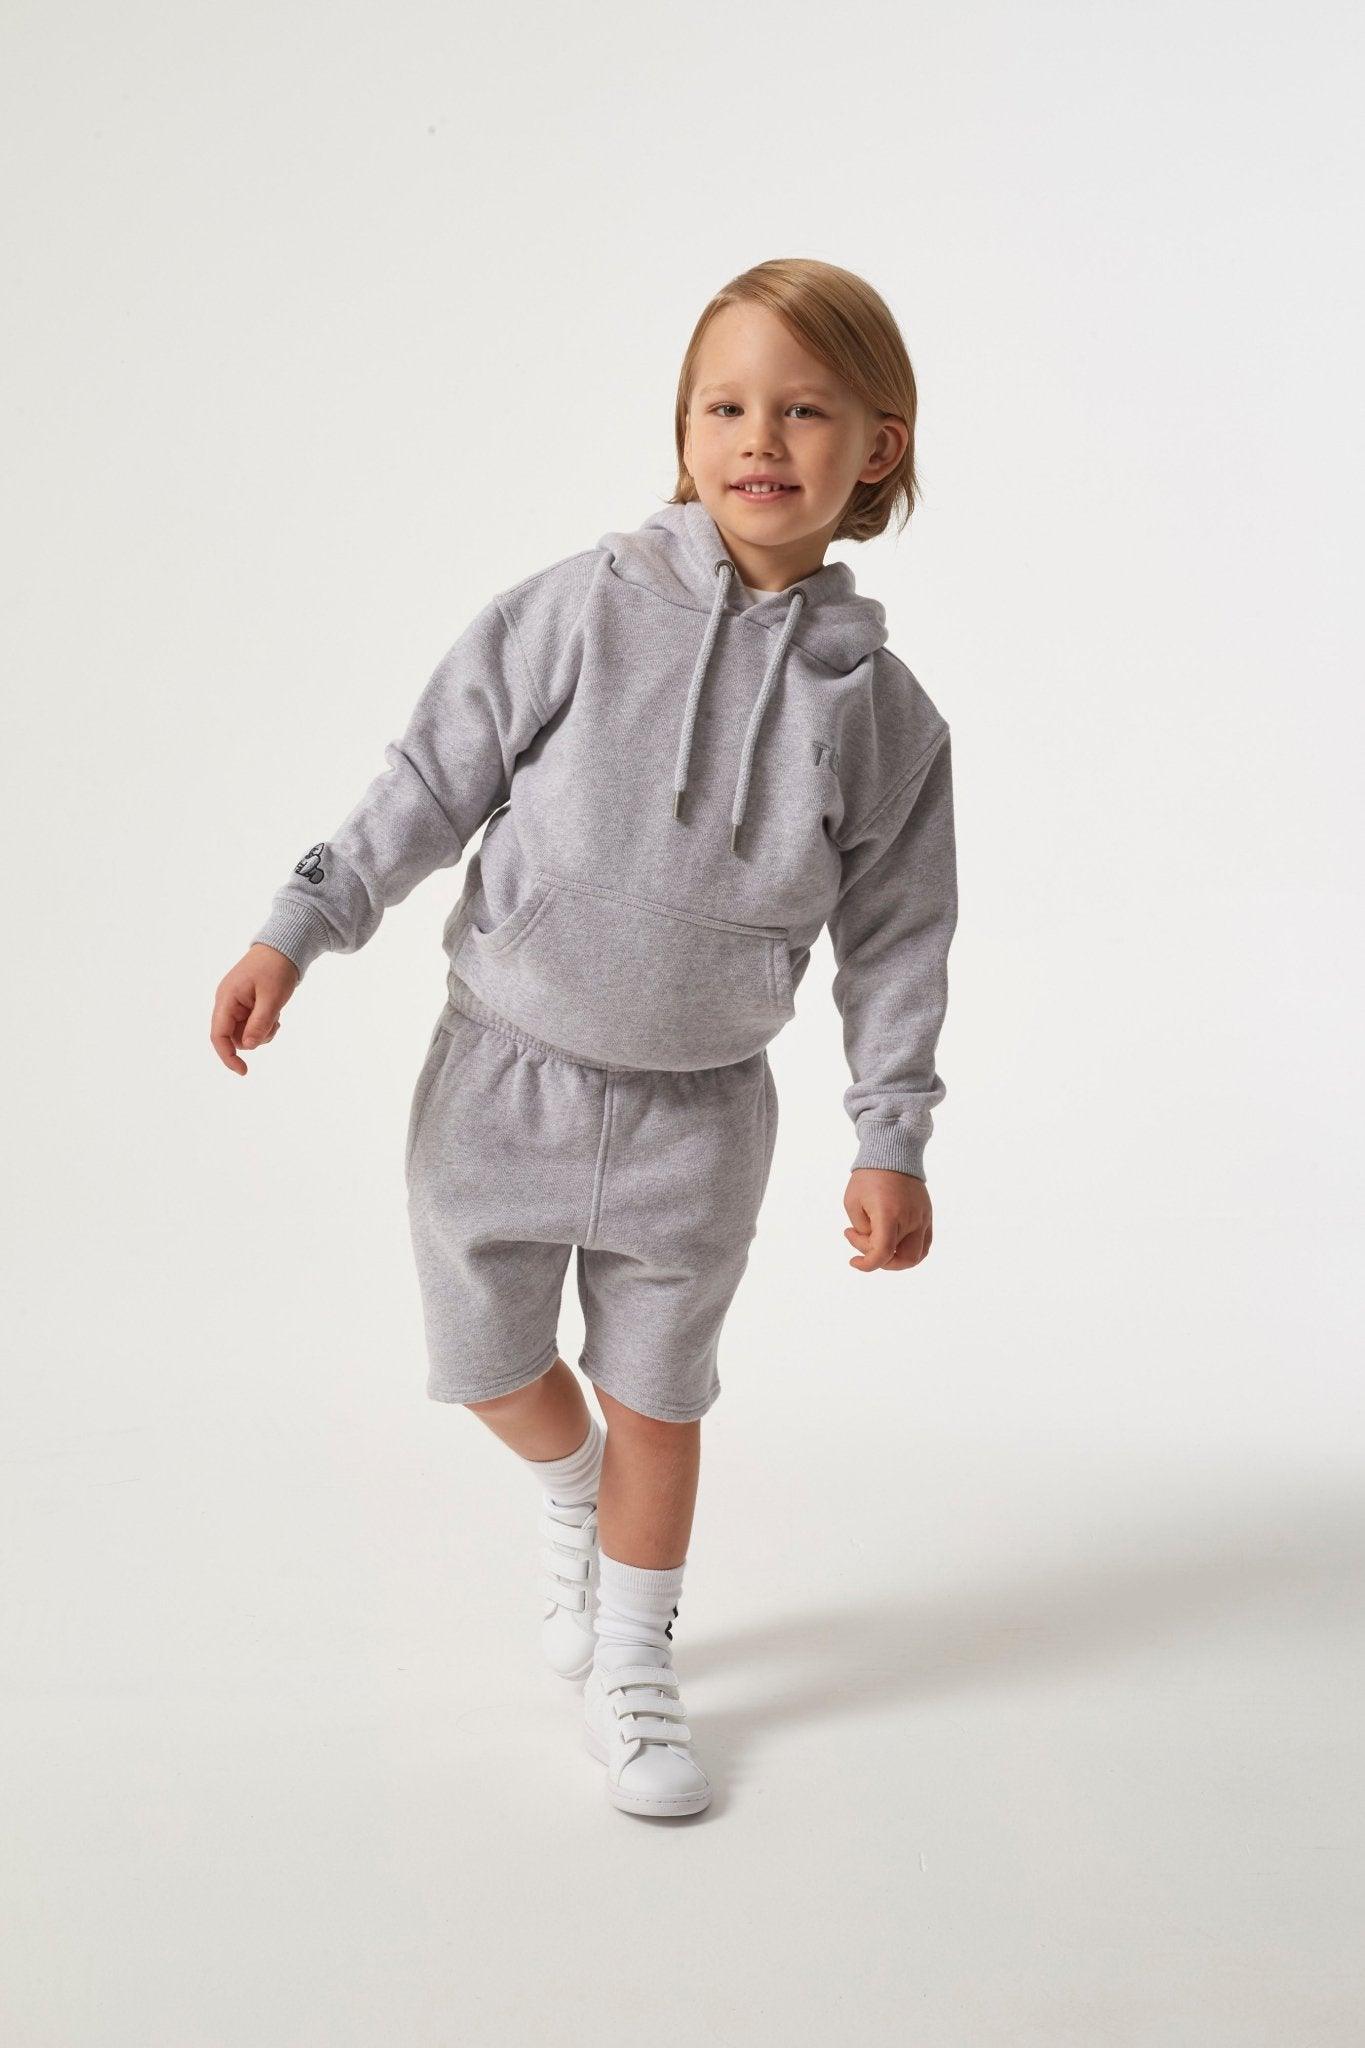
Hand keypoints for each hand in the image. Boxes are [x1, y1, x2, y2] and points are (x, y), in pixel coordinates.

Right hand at [210, 943, 300, 1074]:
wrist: (283, 948)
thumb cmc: (276, 969)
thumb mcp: (272, 998)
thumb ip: (260, 1022)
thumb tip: (249, 1047)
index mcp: (227, 998)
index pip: (218, 1035)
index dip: (227, 1056)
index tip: (243, 1071)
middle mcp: (227, 1002)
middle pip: (233, 1037)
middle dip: (253, 1038)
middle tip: (274, 1024)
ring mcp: (235, 1004)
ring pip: (244, 1033)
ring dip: (261, 1032)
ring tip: (276, 1016)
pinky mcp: (245, 1004)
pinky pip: (251, 1025)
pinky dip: (263, 1025)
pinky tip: (275, 1015)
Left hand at [842, 1168, 932, 1271]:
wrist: (893, 1152)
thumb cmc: (869, 1176)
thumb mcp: (852, 1202)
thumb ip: (862, 1229)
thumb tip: (872, 1244)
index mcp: (889, 1214)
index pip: (883, 1253)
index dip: (867, 1264)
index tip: (854, 1261)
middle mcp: (910, 1219)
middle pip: (902, 1259)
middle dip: (881, 1261)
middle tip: (865, 1243)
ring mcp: (922, 1218)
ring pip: (917, 1255)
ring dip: (897, 1259)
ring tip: (879, 1243)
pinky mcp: (927, 1215)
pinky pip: (924, 1244)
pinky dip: (910, 1250)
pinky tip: (893, 1241)